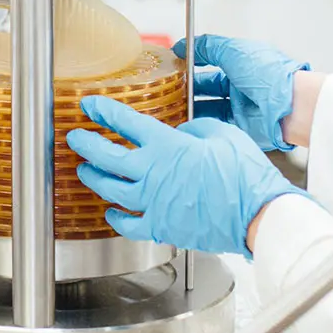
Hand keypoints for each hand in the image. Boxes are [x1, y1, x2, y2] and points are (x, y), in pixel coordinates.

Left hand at [67, 95, 299, 256]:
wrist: (257, 214)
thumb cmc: (245, 175)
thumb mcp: (221, 134)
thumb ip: (195, 129)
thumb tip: (182, 134)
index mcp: (166, 145)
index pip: (124, 122)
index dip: (102, 111)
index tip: (88, 105)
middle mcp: (153, 173)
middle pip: (107, 156)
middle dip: (85, 144)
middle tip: (75, 138)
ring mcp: (154, 202)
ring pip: (110, 189)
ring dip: (94, 177)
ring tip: (85, 170)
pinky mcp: (161, 227)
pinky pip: (129, 224)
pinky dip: (115, 218)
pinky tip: (111, 212)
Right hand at [173, 34, 308, 151]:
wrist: (292, 105)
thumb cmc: (270, 74)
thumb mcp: (233, 51)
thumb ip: (206, 47)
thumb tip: (181, 44)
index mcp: (241, 65)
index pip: (211, 63)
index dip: (192, 63)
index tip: (173, 65)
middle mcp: (240, 86)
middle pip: (207, 87)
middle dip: (187, 87)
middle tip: (167, 88)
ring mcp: (240, 108)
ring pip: (208, 107)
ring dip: (191, 106)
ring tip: (171, 104)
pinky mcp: (240, 128)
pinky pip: (215, 125)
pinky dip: (200, 123)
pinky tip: (185, 119)